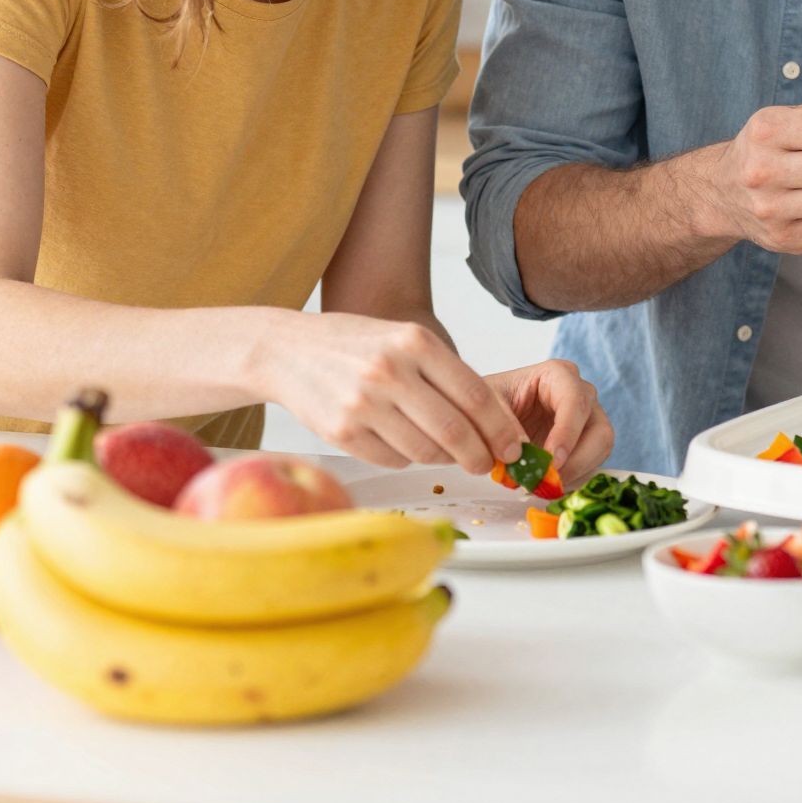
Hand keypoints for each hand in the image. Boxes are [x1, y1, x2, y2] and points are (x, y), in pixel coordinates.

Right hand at [265, 314, 527, 473]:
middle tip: (488, 463)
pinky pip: (394, 460)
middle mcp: (391, 372)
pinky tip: (405, 444)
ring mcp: (363, 404)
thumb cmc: (357, 346)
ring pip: (425, 451)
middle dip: (480, 455)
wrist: (287, 351)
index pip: (476, 395)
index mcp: (415, 342)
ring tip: (446, 452)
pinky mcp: (342, 433)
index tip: (514, 445)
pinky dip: (408, 459)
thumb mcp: (406, 339)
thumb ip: (446, 374)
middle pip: (455, 431)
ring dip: (444, 460)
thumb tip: (494, 421)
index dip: (501, 428)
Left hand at [486, 360, 614, 477]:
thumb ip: (502, 425)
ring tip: (544, 484)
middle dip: (577, 459)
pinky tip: (547, 484)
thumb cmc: (486, 402)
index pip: (575, 401)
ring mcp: (586, 420)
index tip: (552, 459)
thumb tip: (521, 452)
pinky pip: (590, 464)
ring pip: (600, 449)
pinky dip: (572, 479)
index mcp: (558, 375)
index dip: (567, 432)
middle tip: (550, 479)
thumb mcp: (483, 406)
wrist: (485, 416)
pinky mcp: (583, 444)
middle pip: (599, 429)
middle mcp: (580, 395)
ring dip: (576, 472)